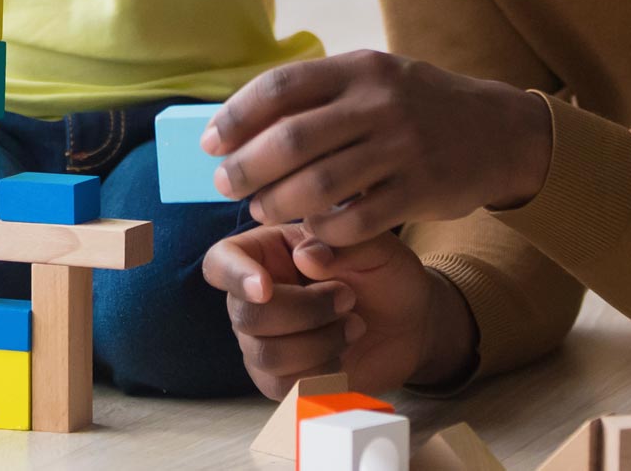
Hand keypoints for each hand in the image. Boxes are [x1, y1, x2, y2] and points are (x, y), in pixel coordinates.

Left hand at [204, 51, 552, 247]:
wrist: (499, 131)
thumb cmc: (418, 106)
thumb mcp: (374, 79)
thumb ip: (320, 94)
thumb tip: (241, 122)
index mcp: (360, 68)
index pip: (281, 87)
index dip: (236, 117)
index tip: (211, 143)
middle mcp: (380, 102)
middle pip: (292, 140)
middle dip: (246, 167)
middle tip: (225, 185)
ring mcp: (403, 147)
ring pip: (319, 185)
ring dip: (277, 203)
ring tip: (261, 210)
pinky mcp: (421, 189)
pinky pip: (356, 221)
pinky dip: (324, 231)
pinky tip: (309, 231)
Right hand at [204, 225, 461, 397]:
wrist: (410, 323)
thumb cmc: (384, 274)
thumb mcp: (375, 248)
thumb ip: (341, 244)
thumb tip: (304, 257)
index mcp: (265, 253)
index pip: (220, 262)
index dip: (234, 275)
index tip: (265, 287)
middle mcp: (253, 298)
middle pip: (246, 315)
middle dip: (304, 311)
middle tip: (348, 299)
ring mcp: (262, 342)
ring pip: (266, 354)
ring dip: (319, 342)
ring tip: (354, 324)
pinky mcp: (279, 380)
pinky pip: (284, 386)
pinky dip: (322, 371)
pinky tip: (344, 354)